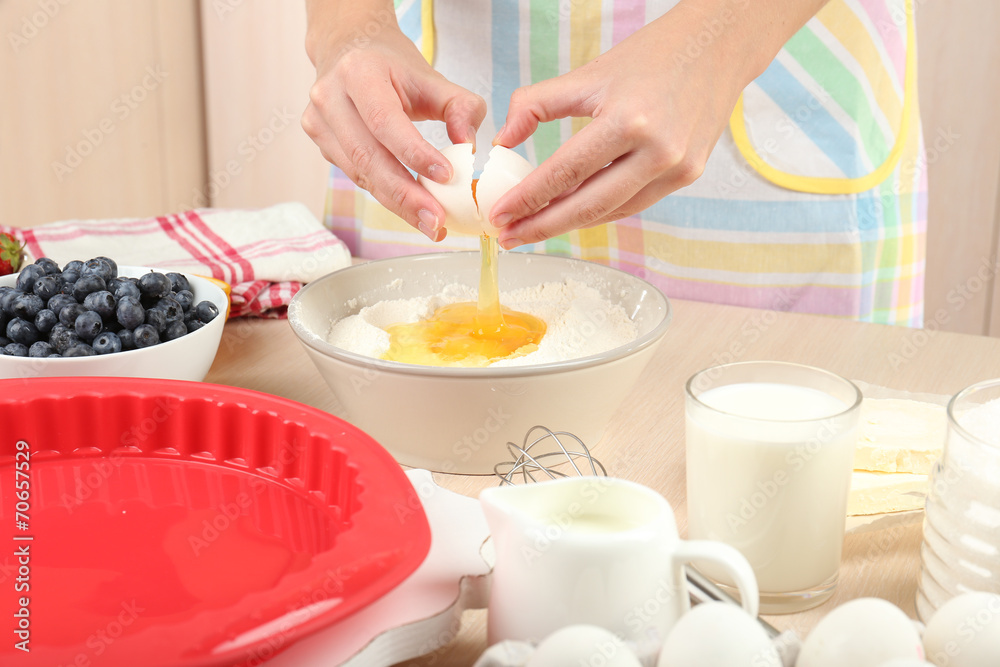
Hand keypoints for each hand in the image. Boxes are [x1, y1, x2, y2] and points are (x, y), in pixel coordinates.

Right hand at [302, 9, 485, 240]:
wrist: (348, 49)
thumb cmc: (394, 67)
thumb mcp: (433, 78)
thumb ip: (461, 107)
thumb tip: (468, 146)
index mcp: (358, 71)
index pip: (385, 120)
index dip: (413, 153)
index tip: (446, 177)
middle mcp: (330, 96)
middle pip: (368, 156)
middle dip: (405, 194)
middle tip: (437, 221)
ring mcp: (318, 121)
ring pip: (360, 173)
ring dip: (397, 203)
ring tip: (430, 224)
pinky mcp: (319, 142)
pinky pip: (356, 176)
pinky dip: (385, 195)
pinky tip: (411, 209)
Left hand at [488, 2, 768, 248]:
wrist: (716, 48)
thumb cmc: (651, 56)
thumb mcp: (587, 73)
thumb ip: (536, 104)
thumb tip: (504, 140)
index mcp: (627, 120)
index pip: (565, 172)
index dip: (528, 199)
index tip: (499, 216)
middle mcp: (657, 150)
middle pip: (587, 206)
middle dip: (542, 226)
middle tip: (508, 237)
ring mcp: (676, 168)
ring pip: (610, 212)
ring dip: (568, 225)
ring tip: (532, 229)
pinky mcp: (687, 176)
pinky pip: (633, 204)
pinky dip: (599, 212)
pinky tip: (571, 214)